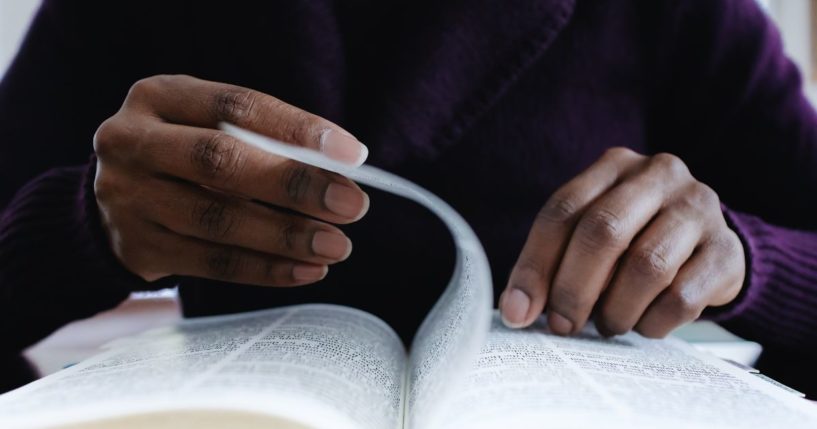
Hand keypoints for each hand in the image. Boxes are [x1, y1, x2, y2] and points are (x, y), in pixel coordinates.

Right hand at [93, 75, 368, 285]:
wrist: (116, 198)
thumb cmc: (186, 154)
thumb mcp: (208, 126)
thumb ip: (262, 139)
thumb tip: (341, 169)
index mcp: (159, 96)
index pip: (236, 106)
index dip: (297, 129)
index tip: (352, 154)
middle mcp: (132, 141)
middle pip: (221, 162)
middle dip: (294, 185)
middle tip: (351, 204)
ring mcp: (127, 197)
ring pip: (216, 220)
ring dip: (285, 236)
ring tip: (336, 246)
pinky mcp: (136, 246)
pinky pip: (210, 263)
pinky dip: (264, 269)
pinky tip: (306, 270)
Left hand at [500, 148, 744, 337]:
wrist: (709, 247)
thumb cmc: (634, 242)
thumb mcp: (591, 238)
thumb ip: (552, 264)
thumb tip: (517, 311)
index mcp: (614, 164)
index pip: (563, 210)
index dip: (535, 264)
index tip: (519, 311)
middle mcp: (659, 175)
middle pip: (604, 232)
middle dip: (573, 289)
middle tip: (562, 325)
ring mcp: (699, 208)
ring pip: (646, 267)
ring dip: (615, 310)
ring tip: (606, 324)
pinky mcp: (728, 250)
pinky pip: (682, 297)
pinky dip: (652, 322)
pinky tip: (643, 324)